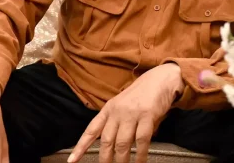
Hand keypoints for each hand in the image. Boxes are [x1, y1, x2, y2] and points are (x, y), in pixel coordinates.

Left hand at [68, 63, 184, 162]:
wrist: (160, 79)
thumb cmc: (142, 94)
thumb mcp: (123, 105)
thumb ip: (117, 123)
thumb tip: (115, 146)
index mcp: (108, 109)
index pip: (91, 130)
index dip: (81, 146)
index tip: (72, 161)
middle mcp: (117, 111)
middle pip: (106, 141)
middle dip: (105, 159)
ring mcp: (132, 113)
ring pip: (122, 143)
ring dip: (122, 160)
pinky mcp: (147, 115)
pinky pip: (142, 140)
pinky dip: (140, 155)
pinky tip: (140, 162)